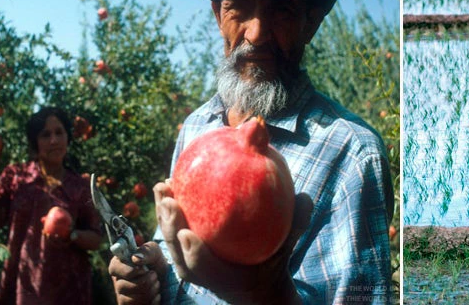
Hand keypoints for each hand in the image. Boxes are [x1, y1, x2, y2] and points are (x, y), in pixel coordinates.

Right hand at [108, 241, 165, 304]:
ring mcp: (122, 296)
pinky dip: (153, 300)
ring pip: (133, 299)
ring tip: (155, 283)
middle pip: (125, 286)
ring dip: (152, 290)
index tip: (143, 269)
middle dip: (147, 280)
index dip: (129, 270)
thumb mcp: (155, 252)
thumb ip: (146, 251)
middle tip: (153, 274)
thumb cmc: (156, 262)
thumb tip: (135, 258)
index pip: (114, 268)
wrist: (167, 279)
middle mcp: (118, 281)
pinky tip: (155, 294)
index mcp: (119, 265)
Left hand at [154, 181, 312, 303]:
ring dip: (163, 215)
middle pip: (179, 252)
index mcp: (224, 279)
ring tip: (163, 187)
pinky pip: (172, 230)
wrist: (257, 284)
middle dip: (171, 227)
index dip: (194, 253)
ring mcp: (189, 264)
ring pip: (170, 241)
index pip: (203, 269)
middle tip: (170, 200)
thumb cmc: (274, 260)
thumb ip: (296, 224)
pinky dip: (168, 210)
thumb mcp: (288, 245)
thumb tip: (305, 197)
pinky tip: (170, 184)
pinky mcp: (184, 251)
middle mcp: (201, 274)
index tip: (189, 233)